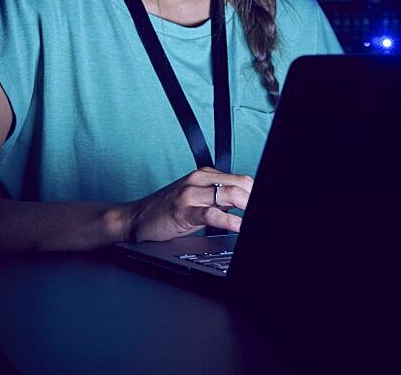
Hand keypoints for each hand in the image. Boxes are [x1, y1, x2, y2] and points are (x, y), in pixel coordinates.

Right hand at [121, 167, 252, 242]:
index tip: (265, 204)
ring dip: (248, 206)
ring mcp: (191, 193)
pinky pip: (212, 213)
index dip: (256, 193)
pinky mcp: (183, 210)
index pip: (241, 179)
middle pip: (240, 183)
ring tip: (256, 216)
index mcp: (206, 175)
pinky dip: (229, 220)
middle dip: (255, 197)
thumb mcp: (198, 200)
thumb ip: (221, 200)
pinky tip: (238, 226)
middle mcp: (200, 179)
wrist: (135, 218)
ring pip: (229, 194)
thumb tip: (246, 205)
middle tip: (264, 211)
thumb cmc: (167, 211)